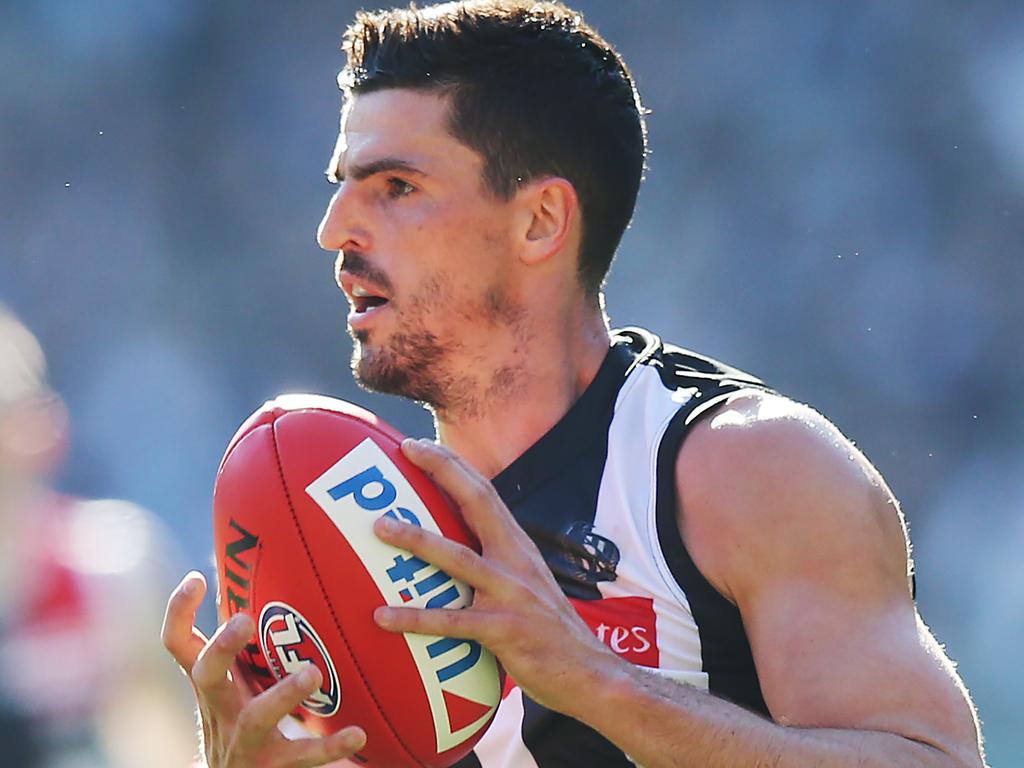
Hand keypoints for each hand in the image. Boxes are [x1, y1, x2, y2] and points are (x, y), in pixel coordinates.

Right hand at [161, 572, 365, 767]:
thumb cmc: (239, 722)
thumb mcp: (232, 685)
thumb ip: (241, 646)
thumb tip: (263, 575)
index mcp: (211, 685)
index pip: (178, 646)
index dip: (178, 613)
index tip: (197, 577)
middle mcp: (220, 710)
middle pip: (206, 676)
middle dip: (222, 647)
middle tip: (242, 619)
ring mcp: (243, 741)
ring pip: (256, 718)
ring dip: (283, 695)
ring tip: (312, 672)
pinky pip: (301, 758)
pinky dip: (329, 746)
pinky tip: (358, 732)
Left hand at [372, 439, 626, 717]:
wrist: (589, 673)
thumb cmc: (547, 632)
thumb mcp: (525, 585)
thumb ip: (493, 566)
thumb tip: (447, 554)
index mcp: (518, 547)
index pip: (485, 493)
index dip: (453, 465)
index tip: (420, 445)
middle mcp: (517, 561)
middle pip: (478, 503)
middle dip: (443, 471)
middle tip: (405, 451)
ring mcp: (511, 594)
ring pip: (458, 558)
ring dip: (417, 539)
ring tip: (379, 527)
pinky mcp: (505, 630)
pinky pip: (452, 622)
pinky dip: (415, 617)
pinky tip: (382, 616)